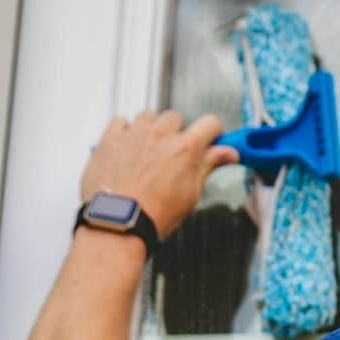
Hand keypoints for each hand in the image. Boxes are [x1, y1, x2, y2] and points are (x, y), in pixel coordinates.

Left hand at [80, 110, 238, 239]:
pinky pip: (121, 121)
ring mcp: (134, 133)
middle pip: (176, 118)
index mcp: (185, 148)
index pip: (210, 123)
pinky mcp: (111, 137)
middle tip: (172, 156)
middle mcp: (160, 134)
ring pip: (148, 117)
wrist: (119, 222)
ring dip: (151, 129)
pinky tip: (127, 149)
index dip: (213, 132)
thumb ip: (208, 165)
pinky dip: (125, 131)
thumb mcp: (191, 194)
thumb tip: (228, 153)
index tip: (210, 140)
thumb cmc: (154, 214)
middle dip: (177, 133)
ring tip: (147, 154)